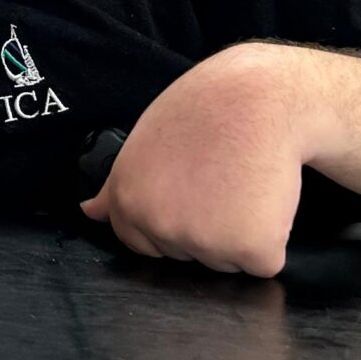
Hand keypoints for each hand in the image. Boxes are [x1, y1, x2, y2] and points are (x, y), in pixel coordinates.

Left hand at [81, 46, 314, 277]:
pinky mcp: (251, 248)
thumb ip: (116, 187)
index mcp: (128, 202)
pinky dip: (272, 237)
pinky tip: (266, 196)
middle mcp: (160, 227)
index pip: (143, 244)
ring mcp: (204, 242)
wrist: (259, 97)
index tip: (191, 190)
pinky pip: (263, 262)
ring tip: (242, 180)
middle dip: (206, 227)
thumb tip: (89, 213)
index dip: (172, 218)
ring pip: (225, 260)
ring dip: (240, 232)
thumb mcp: (144, 142)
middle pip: (185, 255)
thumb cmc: (205, 111)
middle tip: (220, 178)